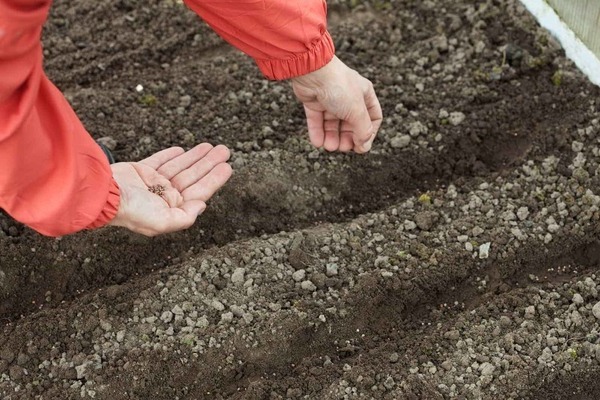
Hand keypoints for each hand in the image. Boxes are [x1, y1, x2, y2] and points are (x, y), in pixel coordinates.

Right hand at [109, 144, 231, 235]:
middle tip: (225, 150)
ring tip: (212, 146)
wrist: (101, 194)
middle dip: (209, 164)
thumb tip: (202, 205)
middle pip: (192, 177)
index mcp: (171, 209)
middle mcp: (163, 197)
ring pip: (180, 167)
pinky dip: (171, 155)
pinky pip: (160, 161)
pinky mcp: (140, 171)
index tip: (228, 167)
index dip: (214, 179)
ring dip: (196, 157)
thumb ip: (185, 217)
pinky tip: (183, 150)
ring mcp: (151, 183)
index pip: (199, 192)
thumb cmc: (131, 211)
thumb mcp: (162, 222)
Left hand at [291, 56, 382, 152]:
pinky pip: (317, 121)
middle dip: (347, 138)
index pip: (372, 118)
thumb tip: (364, 147)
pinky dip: (318, 132)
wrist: (312, 71)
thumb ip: (363, 131)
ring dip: (332, 138)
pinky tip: (318, 143)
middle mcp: (348, 97)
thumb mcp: (357, 111)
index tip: (361, 146)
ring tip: (329, 146)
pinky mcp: (314, 102)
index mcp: (364, 94)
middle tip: (343, 148)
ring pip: (333, 124)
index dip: (369, 133)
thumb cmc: (339, 86)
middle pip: (351, 124)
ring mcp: (331, 99)